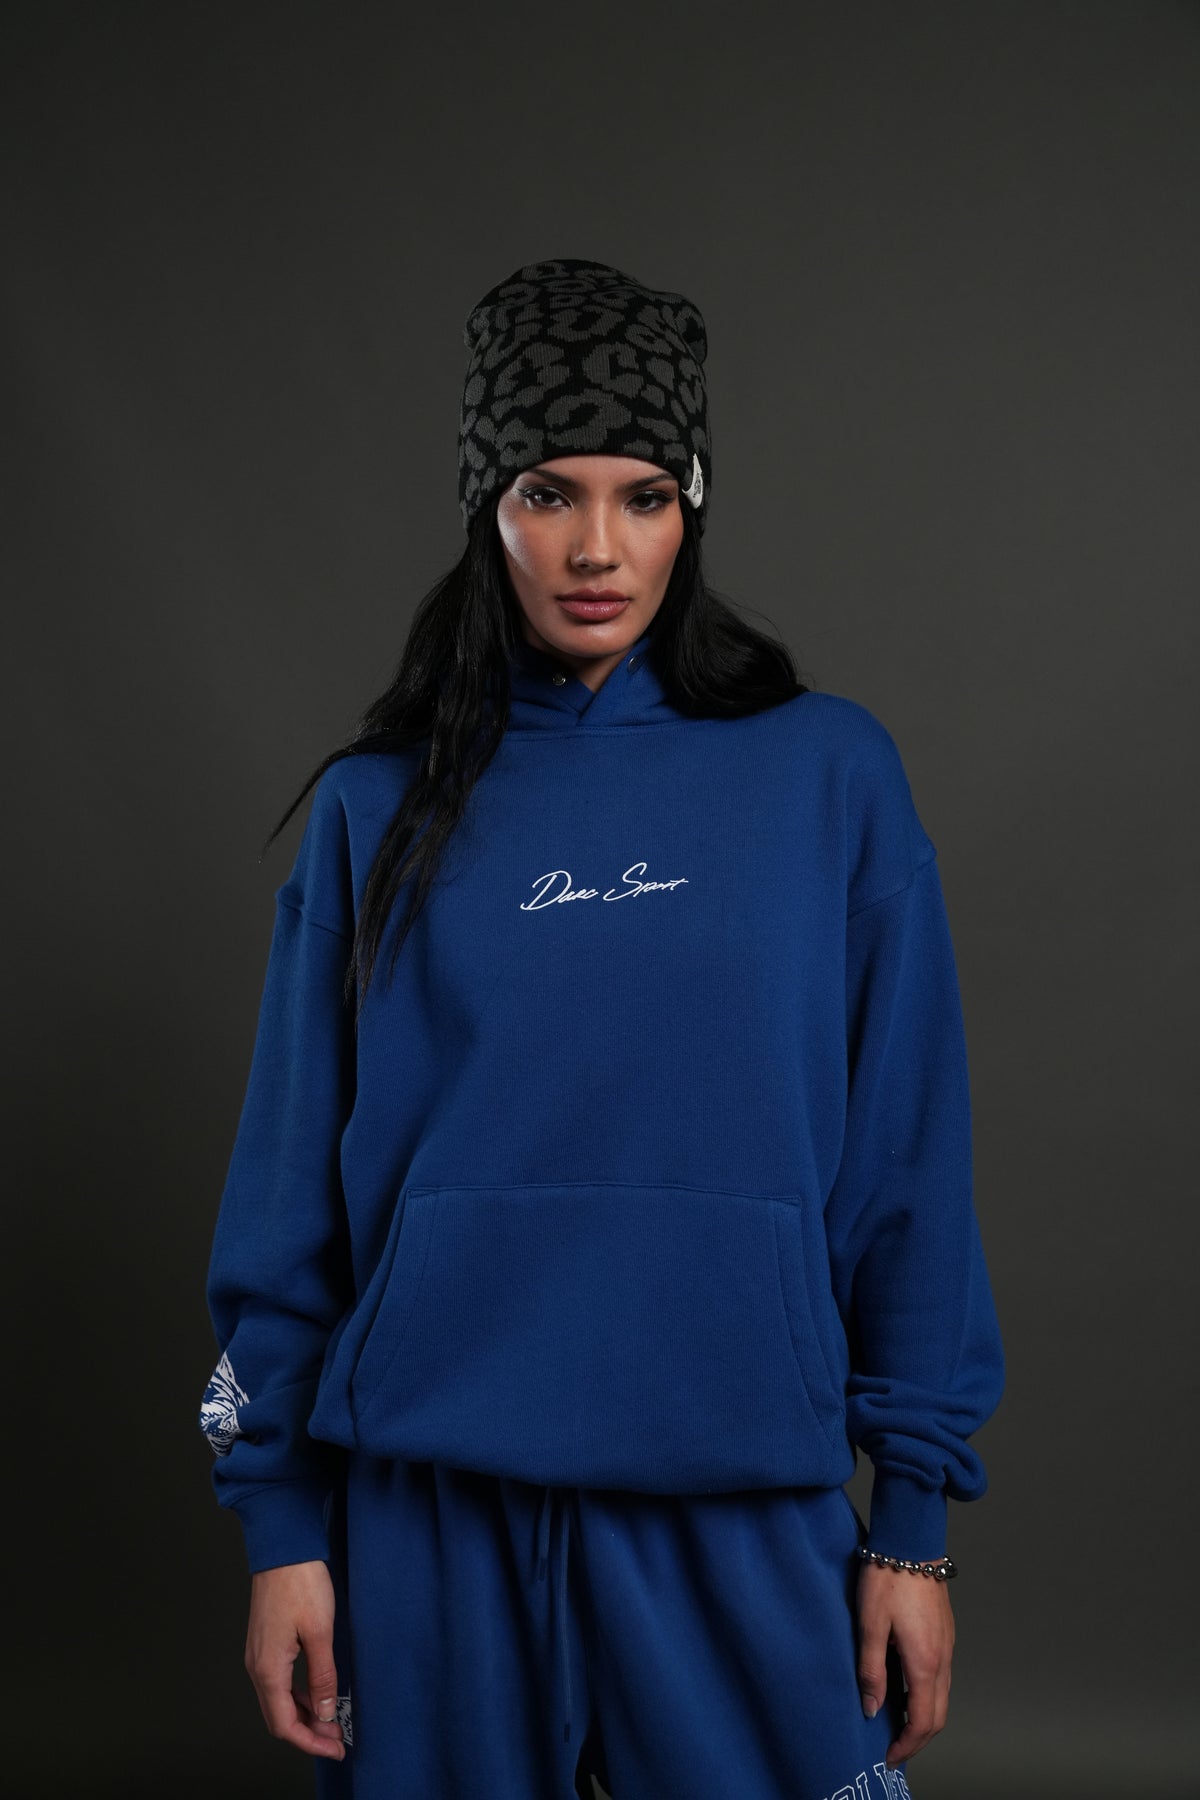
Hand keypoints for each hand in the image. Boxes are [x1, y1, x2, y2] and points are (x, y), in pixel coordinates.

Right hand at [244, 1560, 345, 1761]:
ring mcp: (259, 1655)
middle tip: (337, 1738)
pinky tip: (318, 1692)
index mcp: (268, 1669)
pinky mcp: (265, 1643)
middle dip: (308, 1733)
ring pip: (278, 1701)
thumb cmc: (300, 1583)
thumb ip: (323, 1676)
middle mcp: (257, 1666)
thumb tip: (326, 1712)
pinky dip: (298, 1695)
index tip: (336, 1748)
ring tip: (332, 1719)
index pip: (285, 1725)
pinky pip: (279, 1682)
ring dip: (304, 1715)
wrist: (284, 1548)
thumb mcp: (320, 1632)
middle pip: (278, 1718)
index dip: (311, 1742)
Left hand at [855, 1559, 954, 1769]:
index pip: (922, 1721)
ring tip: (897, 1725)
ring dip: (923, 1718)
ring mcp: (947, 1646)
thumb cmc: (887, 1579)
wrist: (911, 1542)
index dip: (906, 1745)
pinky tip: (906, 1690)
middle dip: (917, 1739)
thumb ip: (871, 1670)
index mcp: (924, 1662)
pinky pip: (942, 1678)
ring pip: (942, 1697)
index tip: (888, 1756)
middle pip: (937, 1715)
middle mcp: (942, 1659)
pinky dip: (927, 1696)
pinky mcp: (944, 1634)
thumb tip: (872, 1709)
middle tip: (894, 1749)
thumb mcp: (870, 1625)